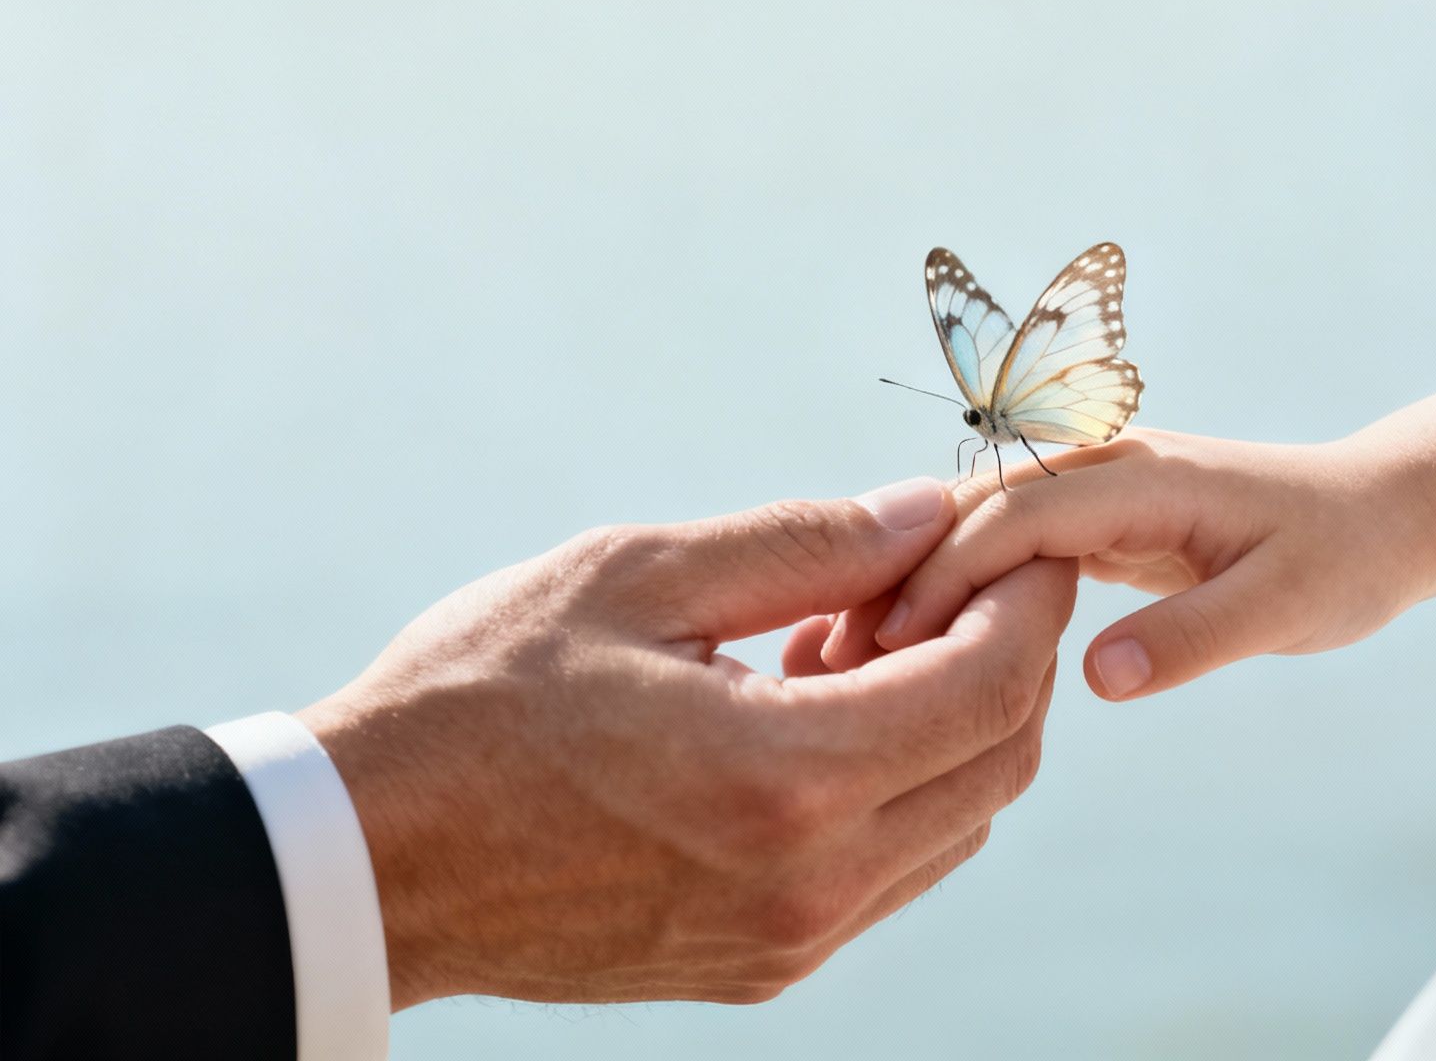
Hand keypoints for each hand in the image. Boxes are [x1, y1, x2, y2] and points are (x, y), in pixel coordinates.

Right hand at [295, 478, 1077, 1008]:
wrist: (368, 858)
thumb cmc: (477, 699)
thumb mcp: (635, 577)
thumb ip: (804, 544)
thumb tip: (925, 512)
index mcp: (787, 780)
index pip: (993, 686)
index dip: (1026, 598)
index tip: (1015, 535)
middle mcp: (812, 881)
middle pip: (1000, 762)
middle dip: (1005, 653)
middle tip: (939, 574)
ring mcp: (792, 939)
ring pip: (957, 820)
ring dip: (950, 720)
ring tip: (852, 636)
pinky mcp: (763, 964)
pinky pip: (892, 868)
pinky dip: (896, 781)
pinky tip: (814, 708)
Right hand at [855, 430, 1435, 700]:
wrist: (1384, 515)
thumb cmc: (1345, 557)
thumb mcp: (1287, 607)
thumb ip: (1196, 639)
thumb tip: (1097, 677)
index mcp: (1143, 476)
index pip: (1015, 517)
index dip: (945, 578)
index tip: (887, 648)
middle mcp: (1107, 464)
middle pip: (974, 507)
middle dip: (903, 574)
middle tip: (835, 658)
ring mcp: (1097, 486)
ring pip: (978, 522)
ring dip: (916, 579)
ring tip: (852, 654)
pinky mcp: (1096, 517)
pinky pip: (1005, 543)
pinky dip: (953, 584)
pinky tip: (914, 641)